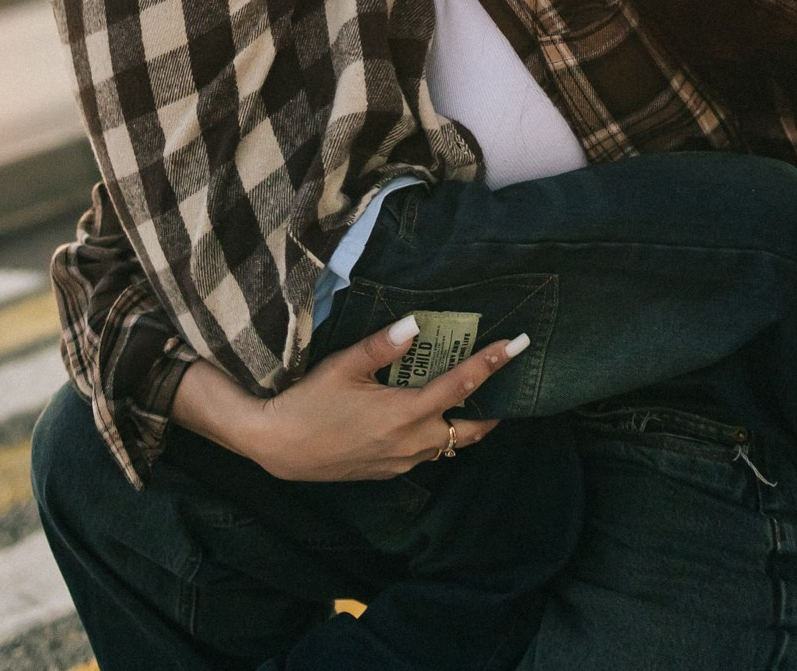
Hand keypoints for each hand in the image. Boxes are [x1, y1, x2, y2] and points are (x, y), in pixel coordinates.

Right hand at [170, 316, 531, 481]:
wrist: (279, 448)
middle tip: (504, 389)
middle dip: (492, 411)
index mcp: (405, 413)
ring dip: (463, 425)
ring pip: (448, 446)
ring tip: (469, 402)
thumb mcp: (343, 366)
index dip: (492, 364)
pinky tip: (424, 421)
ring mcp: (401, 462)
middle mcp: (411, 442)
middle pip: (470, 430)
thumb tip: (416, 325)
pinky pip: (425, 455)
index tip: (516, 345)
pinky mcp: (387, 471)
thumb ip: (382, 347)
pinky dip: (436, 438)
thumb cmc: (309, 402)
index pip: (461, 385)